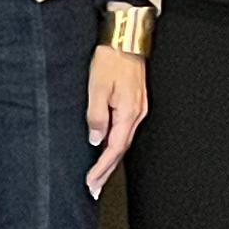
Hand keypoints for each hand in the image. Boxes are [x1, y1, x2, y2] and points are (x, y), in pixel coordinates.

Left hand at [84, 47, 148, 196]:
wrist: (125, 39)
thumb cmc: (110, 59)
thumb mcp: (97, 87)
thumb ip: (96, 116)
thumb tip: (96, 140)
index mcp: (128, 112)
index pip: (114, 148)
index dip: (102, 168)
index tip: (91, 182)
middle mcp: (136, 113)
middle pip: (120, 150)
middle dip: (106, 172)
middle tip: (94, 189)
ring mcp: (137, 109)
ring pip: (123, 141)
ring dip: (110, 160)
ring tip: (97, 176)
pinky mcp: (134, 103)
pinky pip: (124, 131)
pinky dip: (114, 145)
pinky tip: (106, 150)